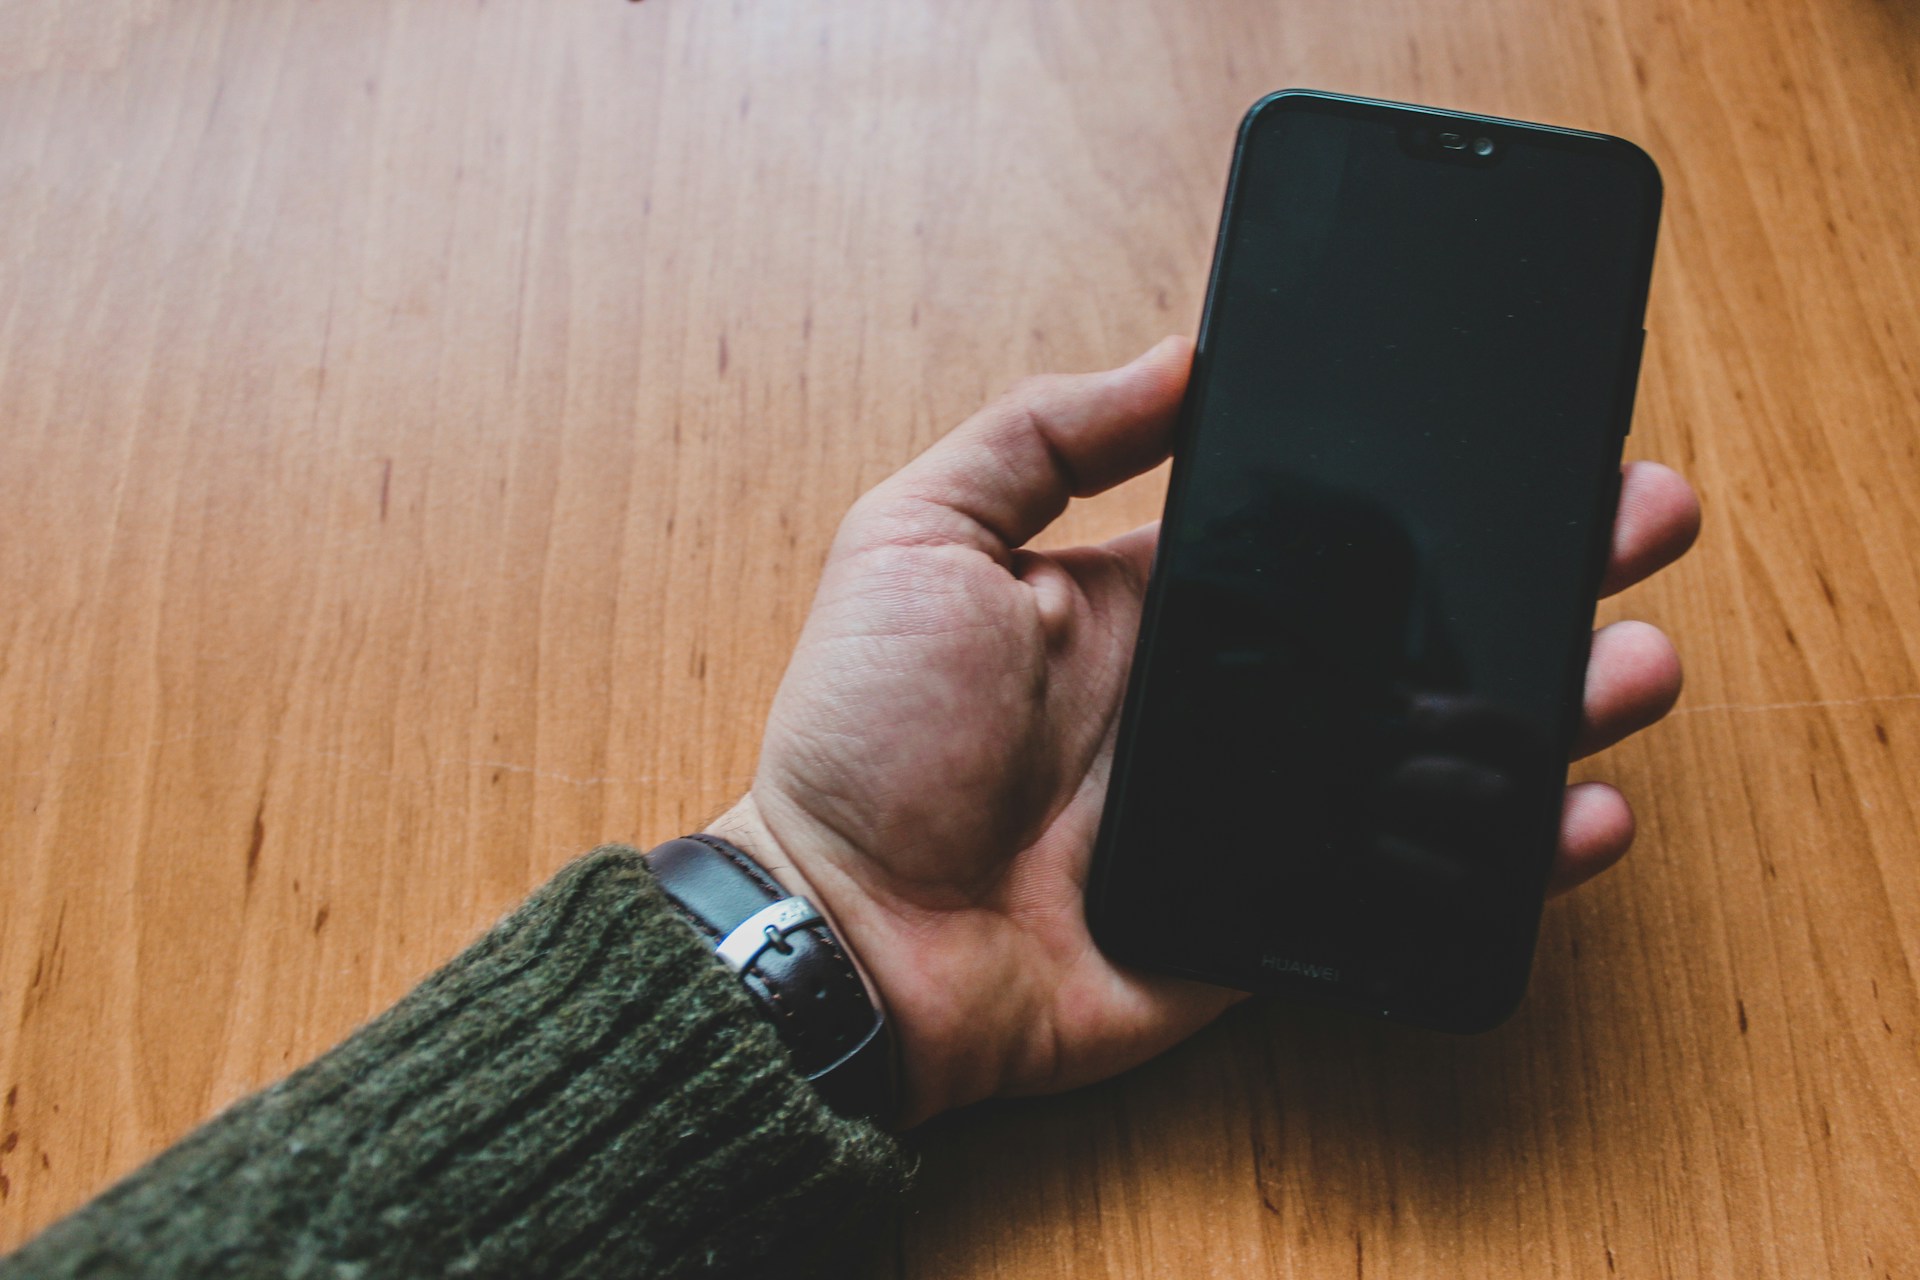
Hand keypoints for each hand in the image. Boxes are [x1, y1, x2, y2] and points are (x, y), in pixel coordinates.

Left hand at [712, 337, 1700, 1125]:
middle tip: (1630, 519)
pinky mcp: (1275, 911)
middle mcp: (1230, 696)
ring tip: (1631, 658)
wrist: (850, 936)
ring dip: (1549, 702)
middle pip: (1413, 625)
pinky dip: (1506, 858)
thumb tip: (1177, 356)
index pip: (1330, 528)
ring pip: (1439, 747)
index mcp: (1161, 600)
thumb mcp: (918, 538)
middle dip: (1528, 570)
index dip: (1425, 483)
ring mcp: (1262, 807)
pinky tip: (1580, 815)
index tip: (1519, 429)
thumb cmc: (866, 737)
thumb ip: (1041, 436)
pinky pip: (1412, 880)